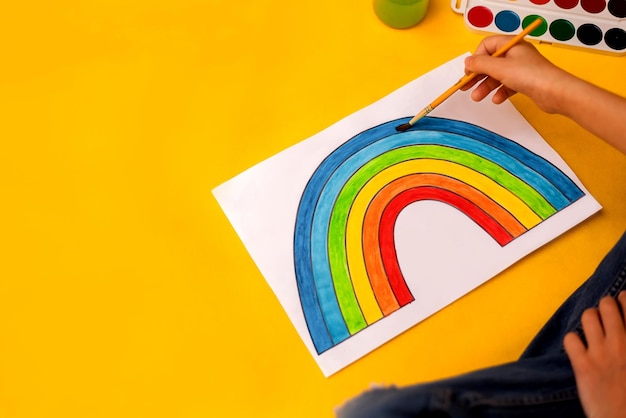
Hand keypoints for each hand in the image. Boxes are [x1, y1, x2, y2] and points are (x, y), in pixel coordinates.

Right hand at [461, 36, 571, 113]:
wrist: (555, 92)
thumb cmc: (530, 75)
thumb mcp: (500, 68)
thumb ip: (481, 64)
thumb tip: (468, 62)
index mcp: (512, 45)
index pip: (487, 46)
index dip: (476, 58)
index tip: (469, 71)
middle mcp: (516, 55)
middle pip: (490, 63)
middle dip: (478, 76)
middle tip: (465, 86)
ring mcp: (521, 69)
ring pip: (497, 76)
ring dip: (486, 86)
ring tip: (477, 97)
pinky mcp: (525, 82)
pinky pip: (507, 85)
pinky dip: (500, 92)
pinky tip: (497, 99)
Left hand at [564, 291, 625, 417]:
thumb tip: (623, 329)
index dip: (624, 299)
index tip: (623, 299)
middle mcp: (622, 342)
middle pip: (607, 305)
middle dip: (606, 305)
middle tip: (606, 311)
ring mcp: (601, 353)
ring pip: (588, 316)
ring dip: (589, 318)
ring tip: (592, 326)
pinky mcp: (583, 365)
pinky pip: (570, 339)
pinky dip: (572, 341)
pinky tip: (578, 347)